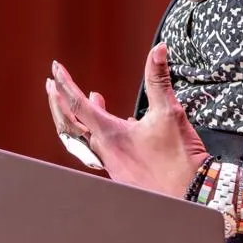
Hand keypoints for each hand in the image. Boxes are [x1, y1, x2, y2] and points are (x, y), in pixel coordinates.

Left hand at [46, 43, 210, 197]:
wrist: (191, 194)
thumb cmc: (180, 156)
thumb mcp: (170, 111)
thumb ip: (159, 78)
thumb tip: (158, 48)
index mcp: (111, 134)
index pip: (78, 104)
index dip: (65, 83)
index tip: (56, 68)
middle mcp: (104, 151)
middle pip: (69, 124)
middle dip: (58, 102)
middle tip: (51, 84)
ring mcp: (110, 165)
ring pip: (82, 140)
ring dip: (78, 118)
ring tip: (91, 99)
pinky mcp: (120, 174)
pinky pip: (98, 151)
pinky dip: (97, 133)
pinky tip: (115, 126)